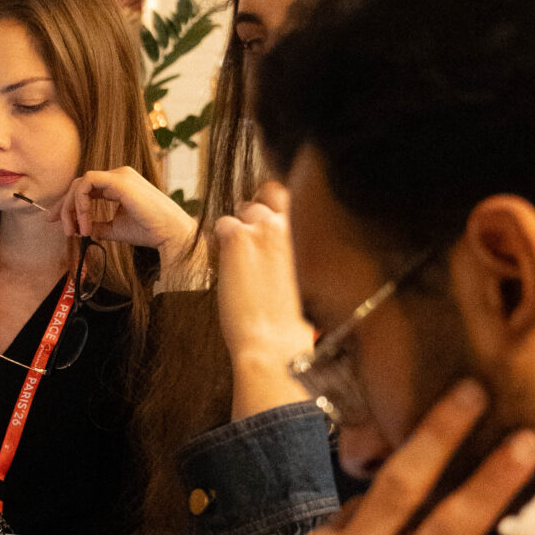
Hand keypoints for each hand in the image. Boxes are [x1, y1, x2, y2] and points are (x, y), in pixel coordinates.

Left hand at [51, 167, 198, 265]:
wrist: (169, 233)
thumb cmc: (148, 231)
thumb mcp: (116, 229)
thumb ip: (98, 225)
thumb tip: (81, 229)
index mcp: (118, 184)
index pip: (85, 188)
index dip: (67, 204)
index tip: (56, 221)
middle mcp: (118, 176)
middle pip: (79, 185)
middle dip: (64, 206)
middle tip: (60, 227)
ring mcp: (119, 176)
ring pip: (80, 184)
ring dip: (71, 208)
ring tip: (76, 230)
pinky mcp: (119, 181)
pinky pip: (87, 184)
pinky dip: (80, 203)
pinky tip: (85, 222)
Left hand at [214, 180, 315, 419]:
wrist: (276, 343)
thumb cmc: (295, 323)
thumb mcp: (311, 278)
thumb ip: (299, 254)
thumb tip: (285, 251)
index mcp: (313, 233)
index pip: (295, 197)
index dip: (279, 208)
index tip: (271, 225)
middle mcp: (292, 223)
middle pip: (269, 192)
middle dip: (259, 208)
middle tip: (251, 237)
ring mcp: (264, 228)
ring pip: (244, 207)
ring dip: (239, 226)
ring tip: (239, 257)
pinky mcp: (238, 239)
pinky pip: (223, 224)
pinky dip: (221, 240)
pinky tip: (226, 263)